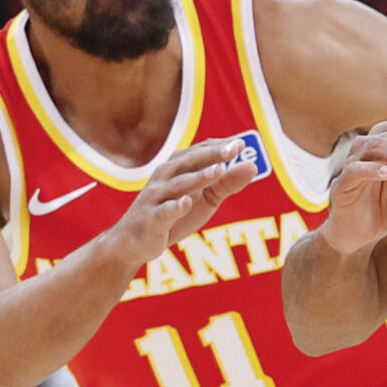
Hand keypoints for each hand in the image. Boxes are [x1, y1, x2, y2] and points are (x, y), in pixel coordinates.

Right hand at [109, 138, 261, 268]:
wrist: (134, 243)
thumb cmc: (172, 215)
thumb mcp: (204, 200)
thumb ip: (226, 183)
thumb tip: (252, 166)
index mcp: (177, 167)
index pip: (200, 151)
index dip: (221, 147)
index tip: (243, 143)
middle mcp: (164, 177)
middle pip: (190, 162)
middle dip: (212, 155)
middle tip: (235, 149)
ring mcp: (156, 198)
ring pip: (179, 184)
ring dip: (198, 177)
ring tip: (218, 170)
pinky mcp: (152, 220)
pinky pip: (164, 212)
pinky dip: (175, 207)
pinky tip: (186, 203)